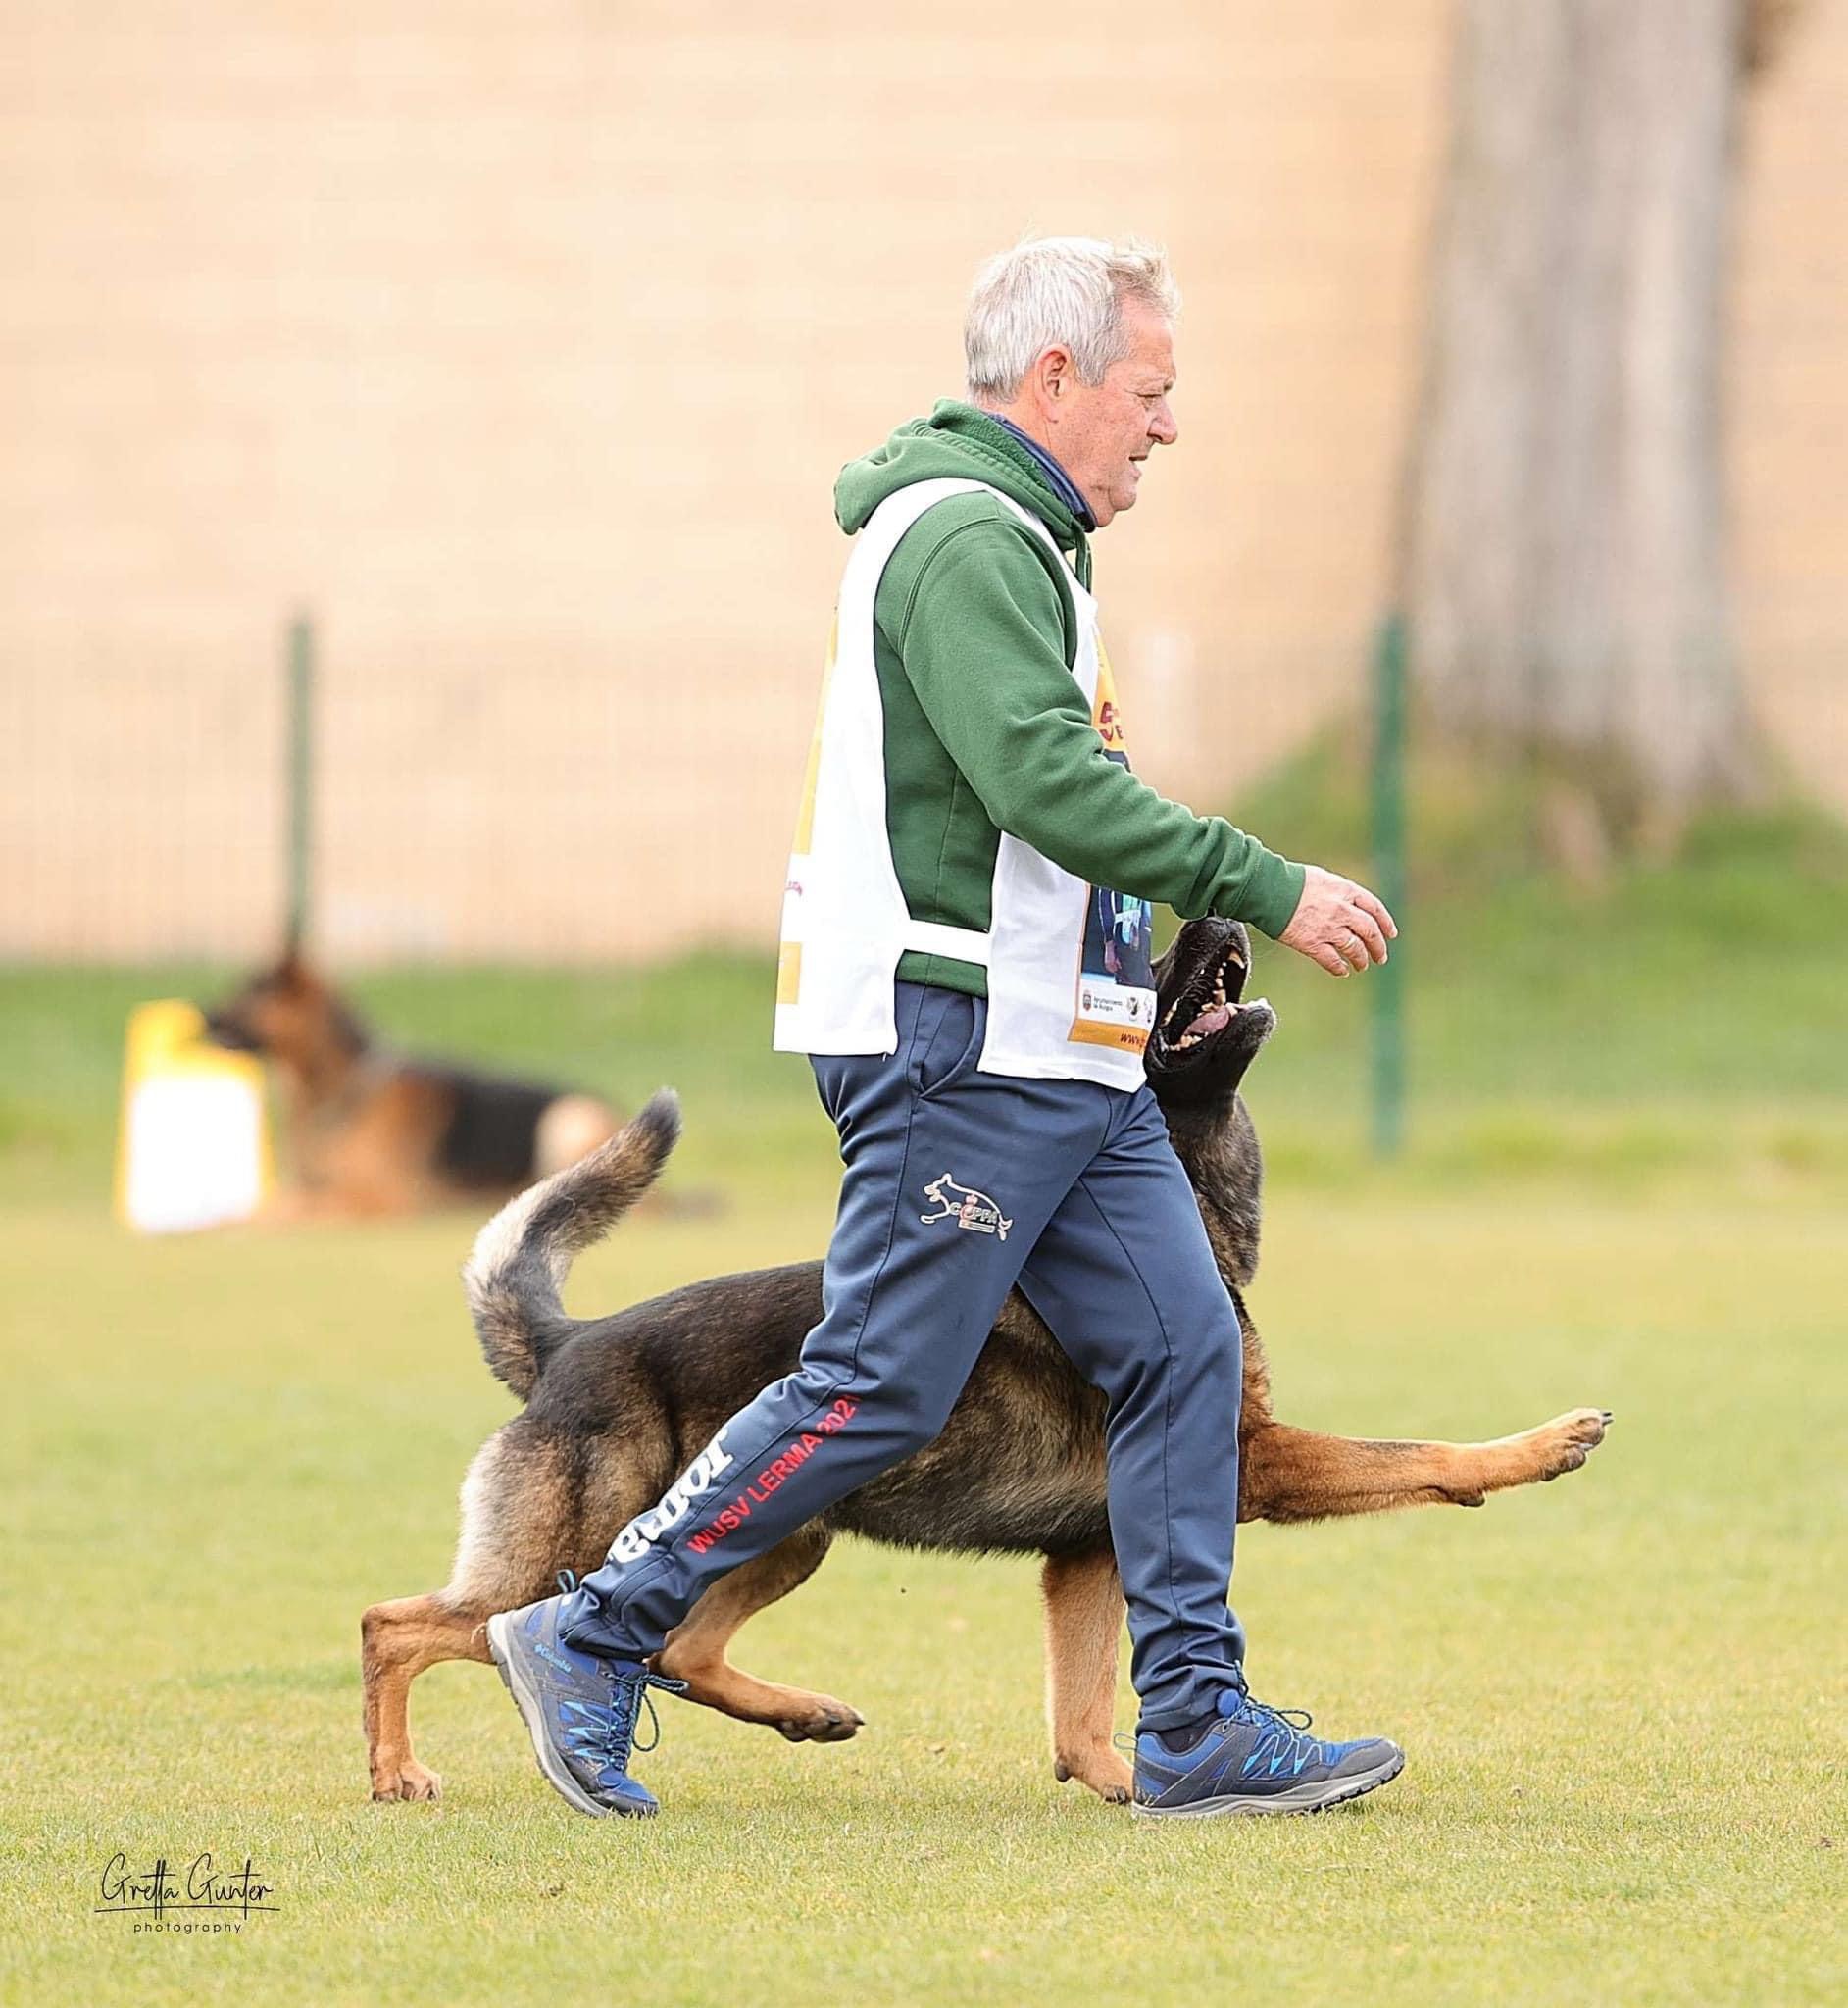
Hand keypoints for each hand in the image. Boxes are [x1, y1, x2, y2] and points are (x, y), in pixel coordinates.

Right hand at [1279, 865, 1397, 976]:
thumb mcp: (1324, 879)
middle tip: (1381, 957)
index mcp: (1345, 891)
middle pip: (1369, 931)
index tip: (1390, 934)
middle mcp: (1341, 910)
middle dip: (1378, 946)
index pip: (1375, 908)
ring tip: (1362, 965)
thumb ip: (1340, 893)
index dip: (1385, 923)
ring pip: (1354, 949)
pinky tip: (1342, 971)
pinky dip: (1339, 968)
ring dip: (1361, 959)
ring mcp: (1328, 928)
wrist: (1269, 890)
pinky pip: (1332, 960)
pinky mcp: (1311, 944)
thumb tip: (1351, 906)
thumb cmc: (1292, 881)